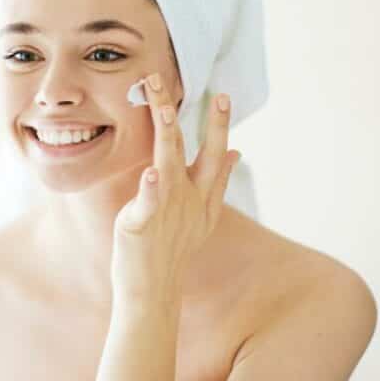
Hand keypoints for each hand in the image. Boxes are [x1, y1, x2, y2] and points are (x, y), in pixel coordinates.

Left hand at [111, 73, 239, 306]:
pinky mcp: (141, 223)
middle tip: (210, 93)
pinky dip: (150, 188)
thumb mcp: (202, 213)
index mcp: (202, 195)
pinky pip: (147, 202)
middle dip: (203, 123)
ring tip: (164, 109)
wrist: (153, 287)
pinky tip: (151, 173)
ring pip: (168, 164)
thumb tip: (237, 151)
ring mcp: (167, 210)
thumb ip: (217, 181)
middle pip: (197, 152)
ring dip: (167, 135)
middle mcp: (188, 199)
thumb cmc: (171, 246)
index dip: (219, 125)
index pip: (214, 153)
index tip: (223, 95)